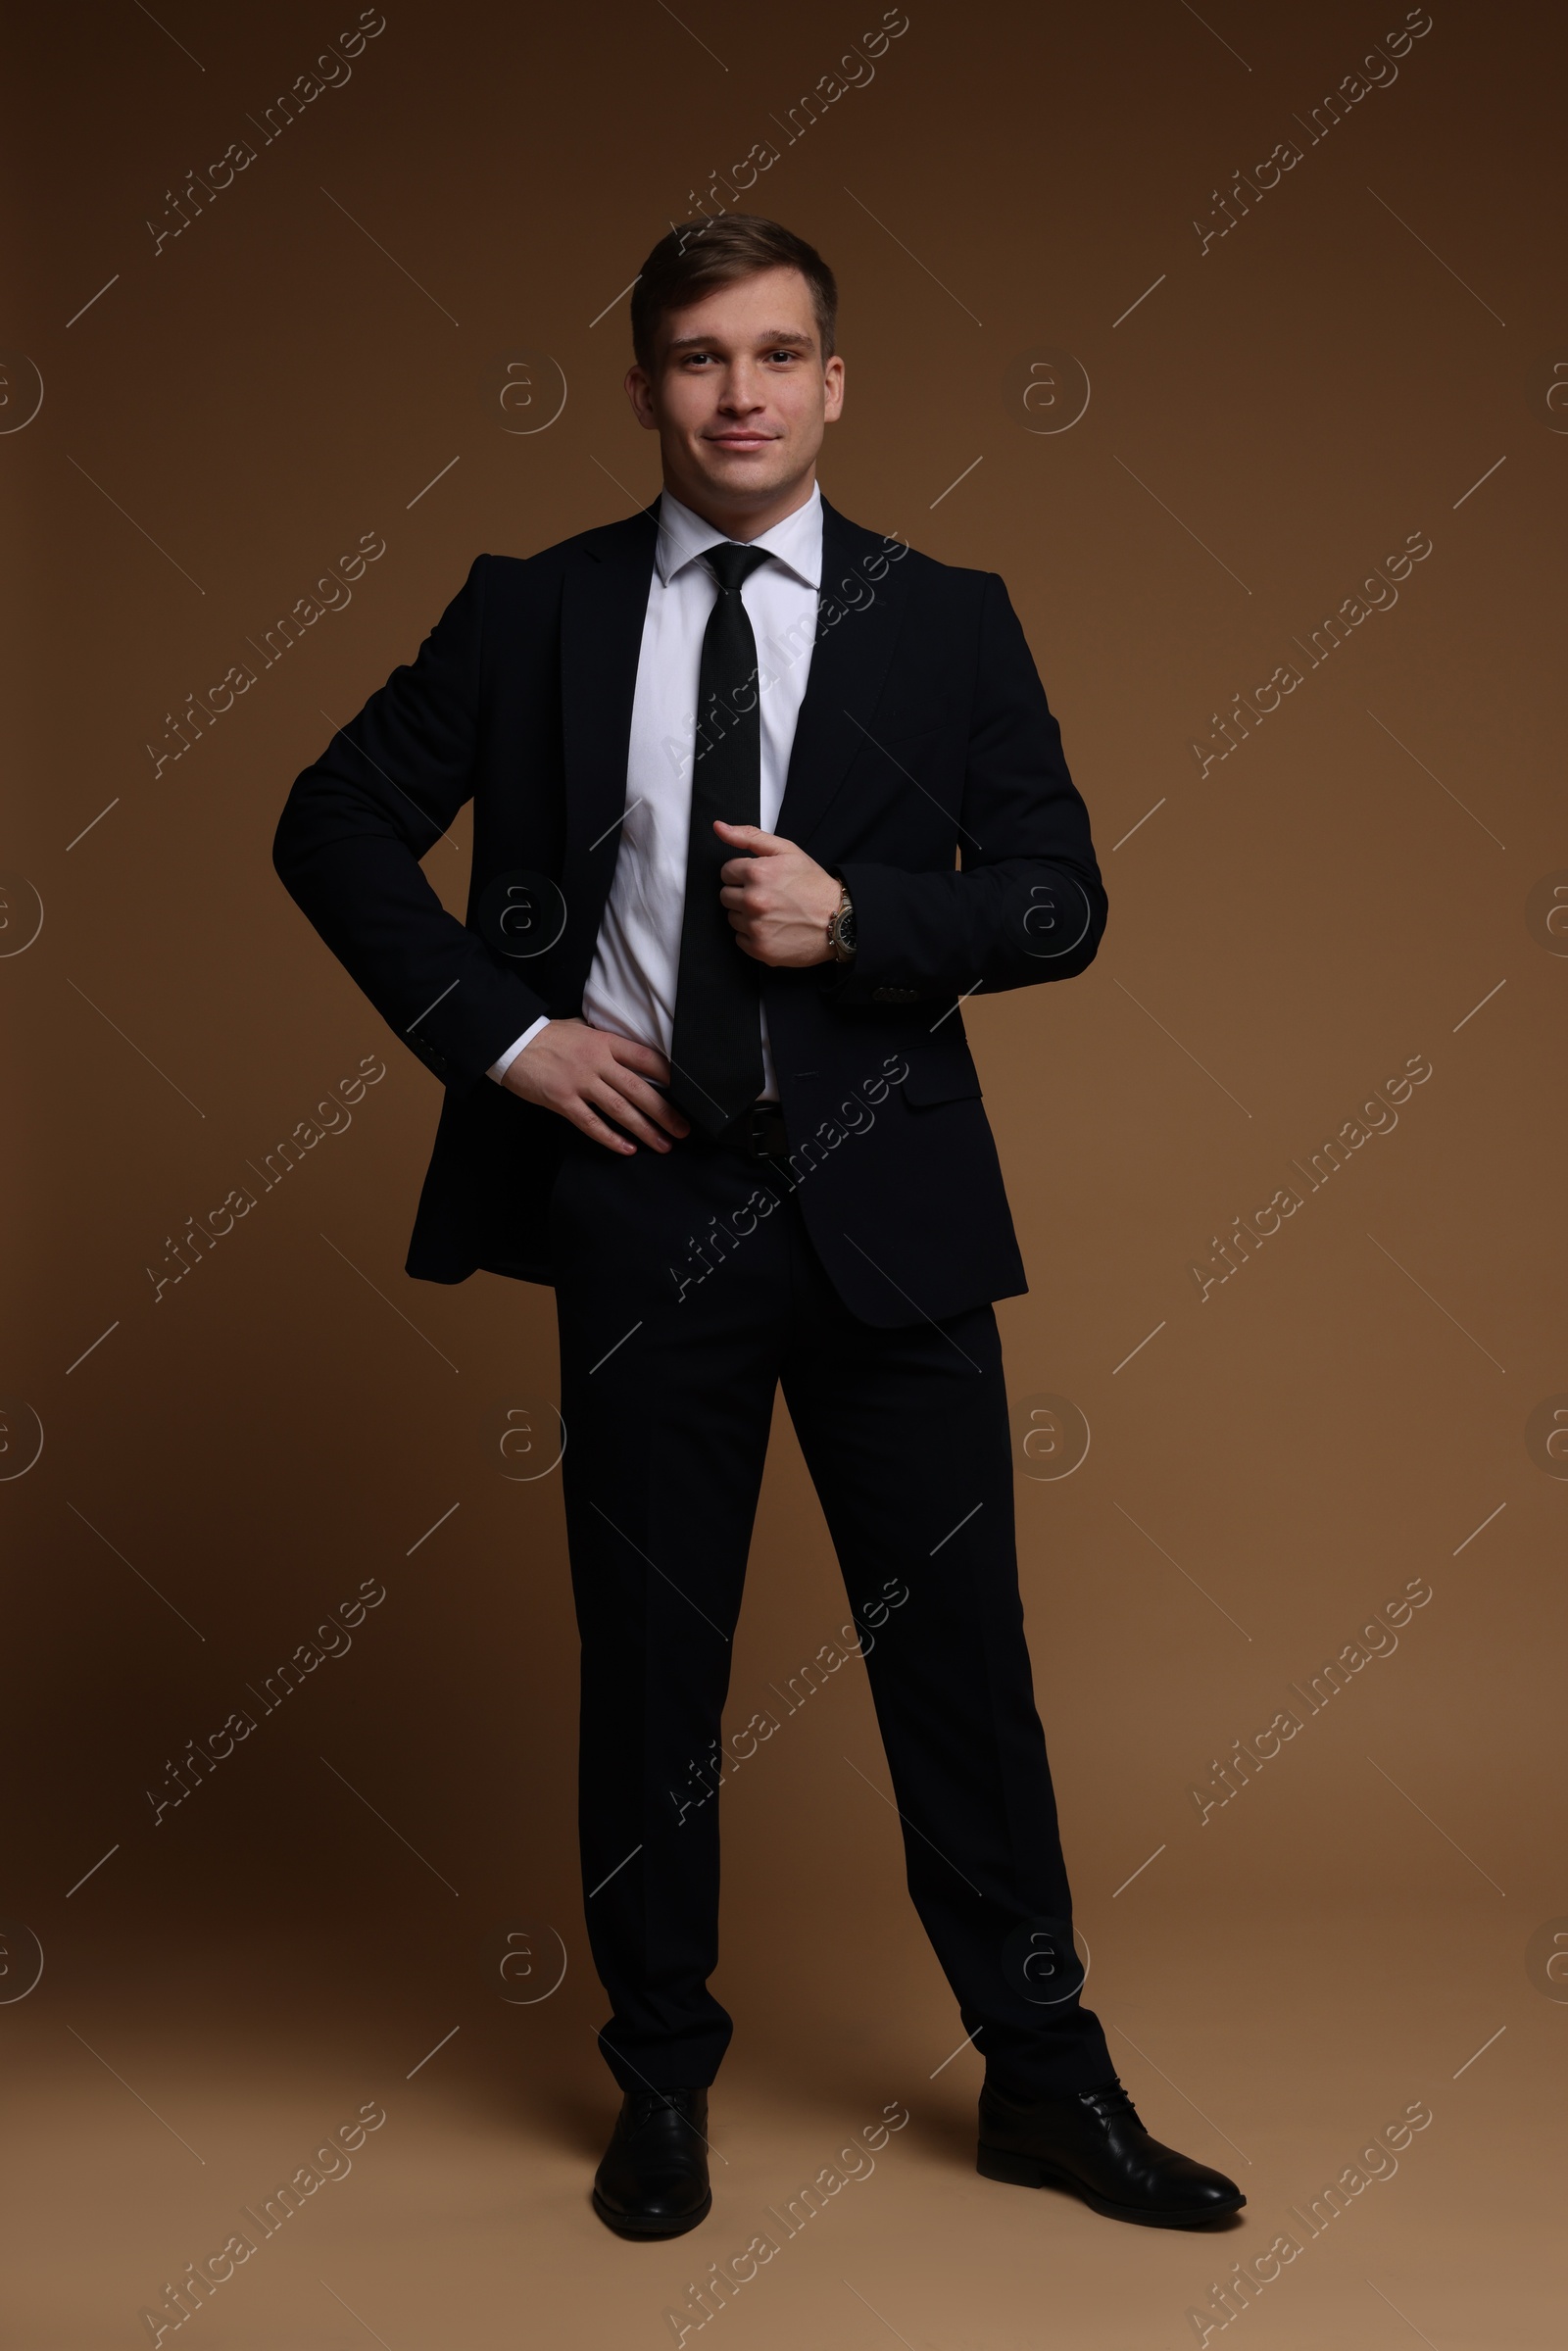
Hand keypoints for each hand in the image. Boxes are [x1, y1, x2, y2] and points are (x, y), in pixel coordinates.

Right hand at [500, 1018, 690, 1154]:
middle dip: (664, 1112)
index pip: (645, 1058)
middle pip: (639, 1089)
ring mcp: (580, 1082)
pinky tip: (627, 1148)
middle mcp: (597, 1062)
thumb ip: (604, 1041)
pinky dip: (611, 1138)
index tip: (686, 1092)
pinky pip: (591, 1123)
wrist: (512, 1042)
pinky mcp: (563, 1100)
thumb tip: (626, 1051)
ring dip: (644, 1130)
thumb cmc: (548, 1036)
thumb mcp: (582, 1028)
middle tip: (683, 1130)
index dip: (669, 1075)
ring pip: (620, 1109)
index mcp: (605, 1042)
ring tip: (663, 1144)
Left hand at [714, 821, 840, 965]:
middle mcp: (753, 900)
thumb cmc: (813, 884)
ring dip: (746, 915)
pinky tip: (773, 928)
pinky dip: (753, 935)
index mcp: (757, 873)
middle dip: (742, 893)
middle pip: (725, 895)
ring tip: (772, 912)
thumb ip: (749, 836)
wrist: (839, 920)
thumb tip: (719, 827)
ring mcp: (756, 927)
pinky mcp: (759, 949)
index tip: (760, 879)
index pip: (726, 872)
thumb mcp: (786, 850)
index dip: (743, 874)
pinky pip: (740, 939)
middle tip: (768, 895)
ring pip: (732, 918)